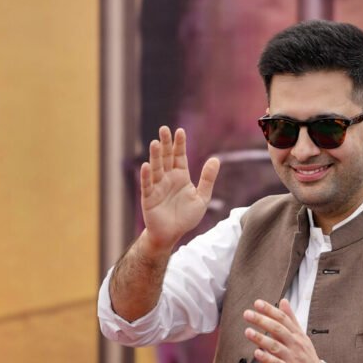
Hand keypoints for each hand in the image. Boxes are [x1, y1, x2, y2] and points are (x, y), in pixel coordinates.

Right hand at [140, 126, 219, 251]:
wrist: (172, 234)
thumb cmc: (186, 217)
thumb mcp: (202, 197)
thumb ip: (207, 179)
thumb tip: (215, 159)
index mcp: (180, 176)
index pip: (179, 157)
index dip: (179, 144)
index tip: (180, 131)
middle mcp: (168, 178)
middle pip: (166, 158)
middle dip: (165, 144)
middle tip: (164, 129)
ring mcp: (157, 187)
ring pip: (156, 168)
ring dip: (155, 156)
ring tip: (155, 143)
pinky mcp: (149, 198)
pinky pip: (147, 185)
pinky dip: (146, 176)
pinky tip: (146, 166)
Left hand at [243, 299, 320, 362]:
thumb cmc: (306, 356)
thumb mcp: (301, 335)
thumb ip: (291, 319)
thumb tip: (283, 301)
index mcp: (297, 334)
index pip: (283, 318)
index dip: (270, 310)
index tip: (257, 303)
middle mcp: (295, 344)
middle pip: (278, 329)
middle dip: (262, 320)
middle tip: (247, 314)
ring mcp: (292, 358)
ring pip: (275, 346)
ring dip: (260, 338)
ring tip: (247, 332)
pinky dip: (266, 358)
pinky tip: (256, 353)